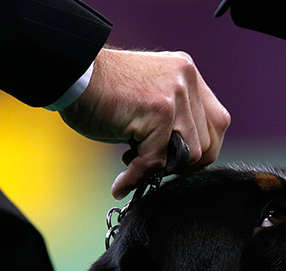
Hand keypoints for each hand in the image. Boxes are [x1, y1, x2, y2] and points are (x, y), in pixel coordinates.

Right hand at [60, 48, 230, 198]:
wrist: (68, 73)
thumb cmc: (102, 92)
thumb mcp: (150, 99)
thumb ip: (175, 121)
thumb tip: (191, 160)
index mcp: (188, 75)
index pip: (217, 124)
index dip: (201, 151)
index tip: (178, 162)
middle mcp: (187, 79)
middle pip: (208, 142)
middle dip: (182, 164)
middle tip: (153, 165)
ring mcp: (175, 94)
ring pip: (189, 154)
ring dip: (161, 169)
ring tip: (134, 164)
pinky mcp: (159, 111)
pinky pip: (157, 159)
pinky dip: (138, 176)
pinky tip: (122, 182)